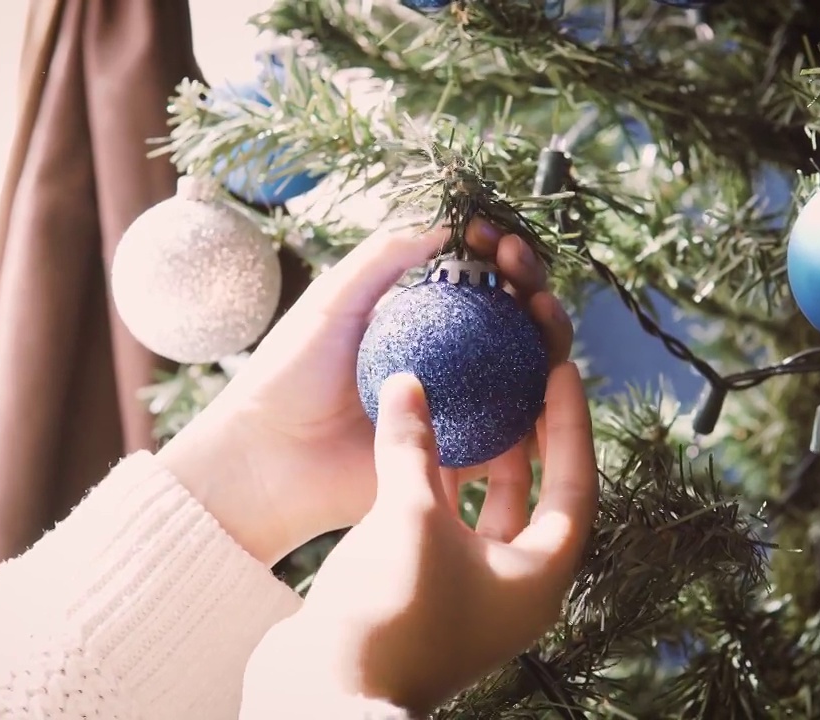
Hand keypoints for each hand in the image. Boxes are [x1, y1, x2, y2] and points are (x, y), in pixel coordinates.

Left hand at [157, 218, 573, 564]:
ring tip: (540, 308)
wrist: (270, 458)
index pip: (479, 280)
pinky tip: (549, 370)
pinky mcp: (468, 454)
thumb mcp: (335, 298)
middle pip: (514, 318)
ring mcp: (463, 407)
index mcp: (422, 324)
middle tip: (519, 265)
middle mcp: (451, 362)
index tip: (493, 236)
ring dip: (549, 331)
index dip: (497, 254)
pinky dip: (546, 399)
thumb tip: (447, 222)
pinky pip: (520, 428)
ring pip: (529, 367)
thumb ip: (385, 257)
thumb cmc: (290, 374)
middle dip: (531, 283)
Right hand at [242, 364, 597, 714]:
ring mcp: (470, 591)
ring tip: (477, 396)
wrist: (325, 693)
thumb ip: (414, 444)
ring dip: (482, 456)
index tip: (560, 369)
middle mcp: (513, 586)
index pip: (575, 483)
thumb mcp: (409, 515)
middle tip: (524, 377)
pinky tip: (420, 440)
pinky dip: (438, 482)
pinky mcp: (427, 592)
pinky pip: (447, 522)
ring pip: (488, 509)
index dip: (569, 422)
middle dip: (531, 435)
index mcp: (539, 576)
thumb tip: (409, 382)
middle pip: (538, 495)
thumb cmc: (389, 612)